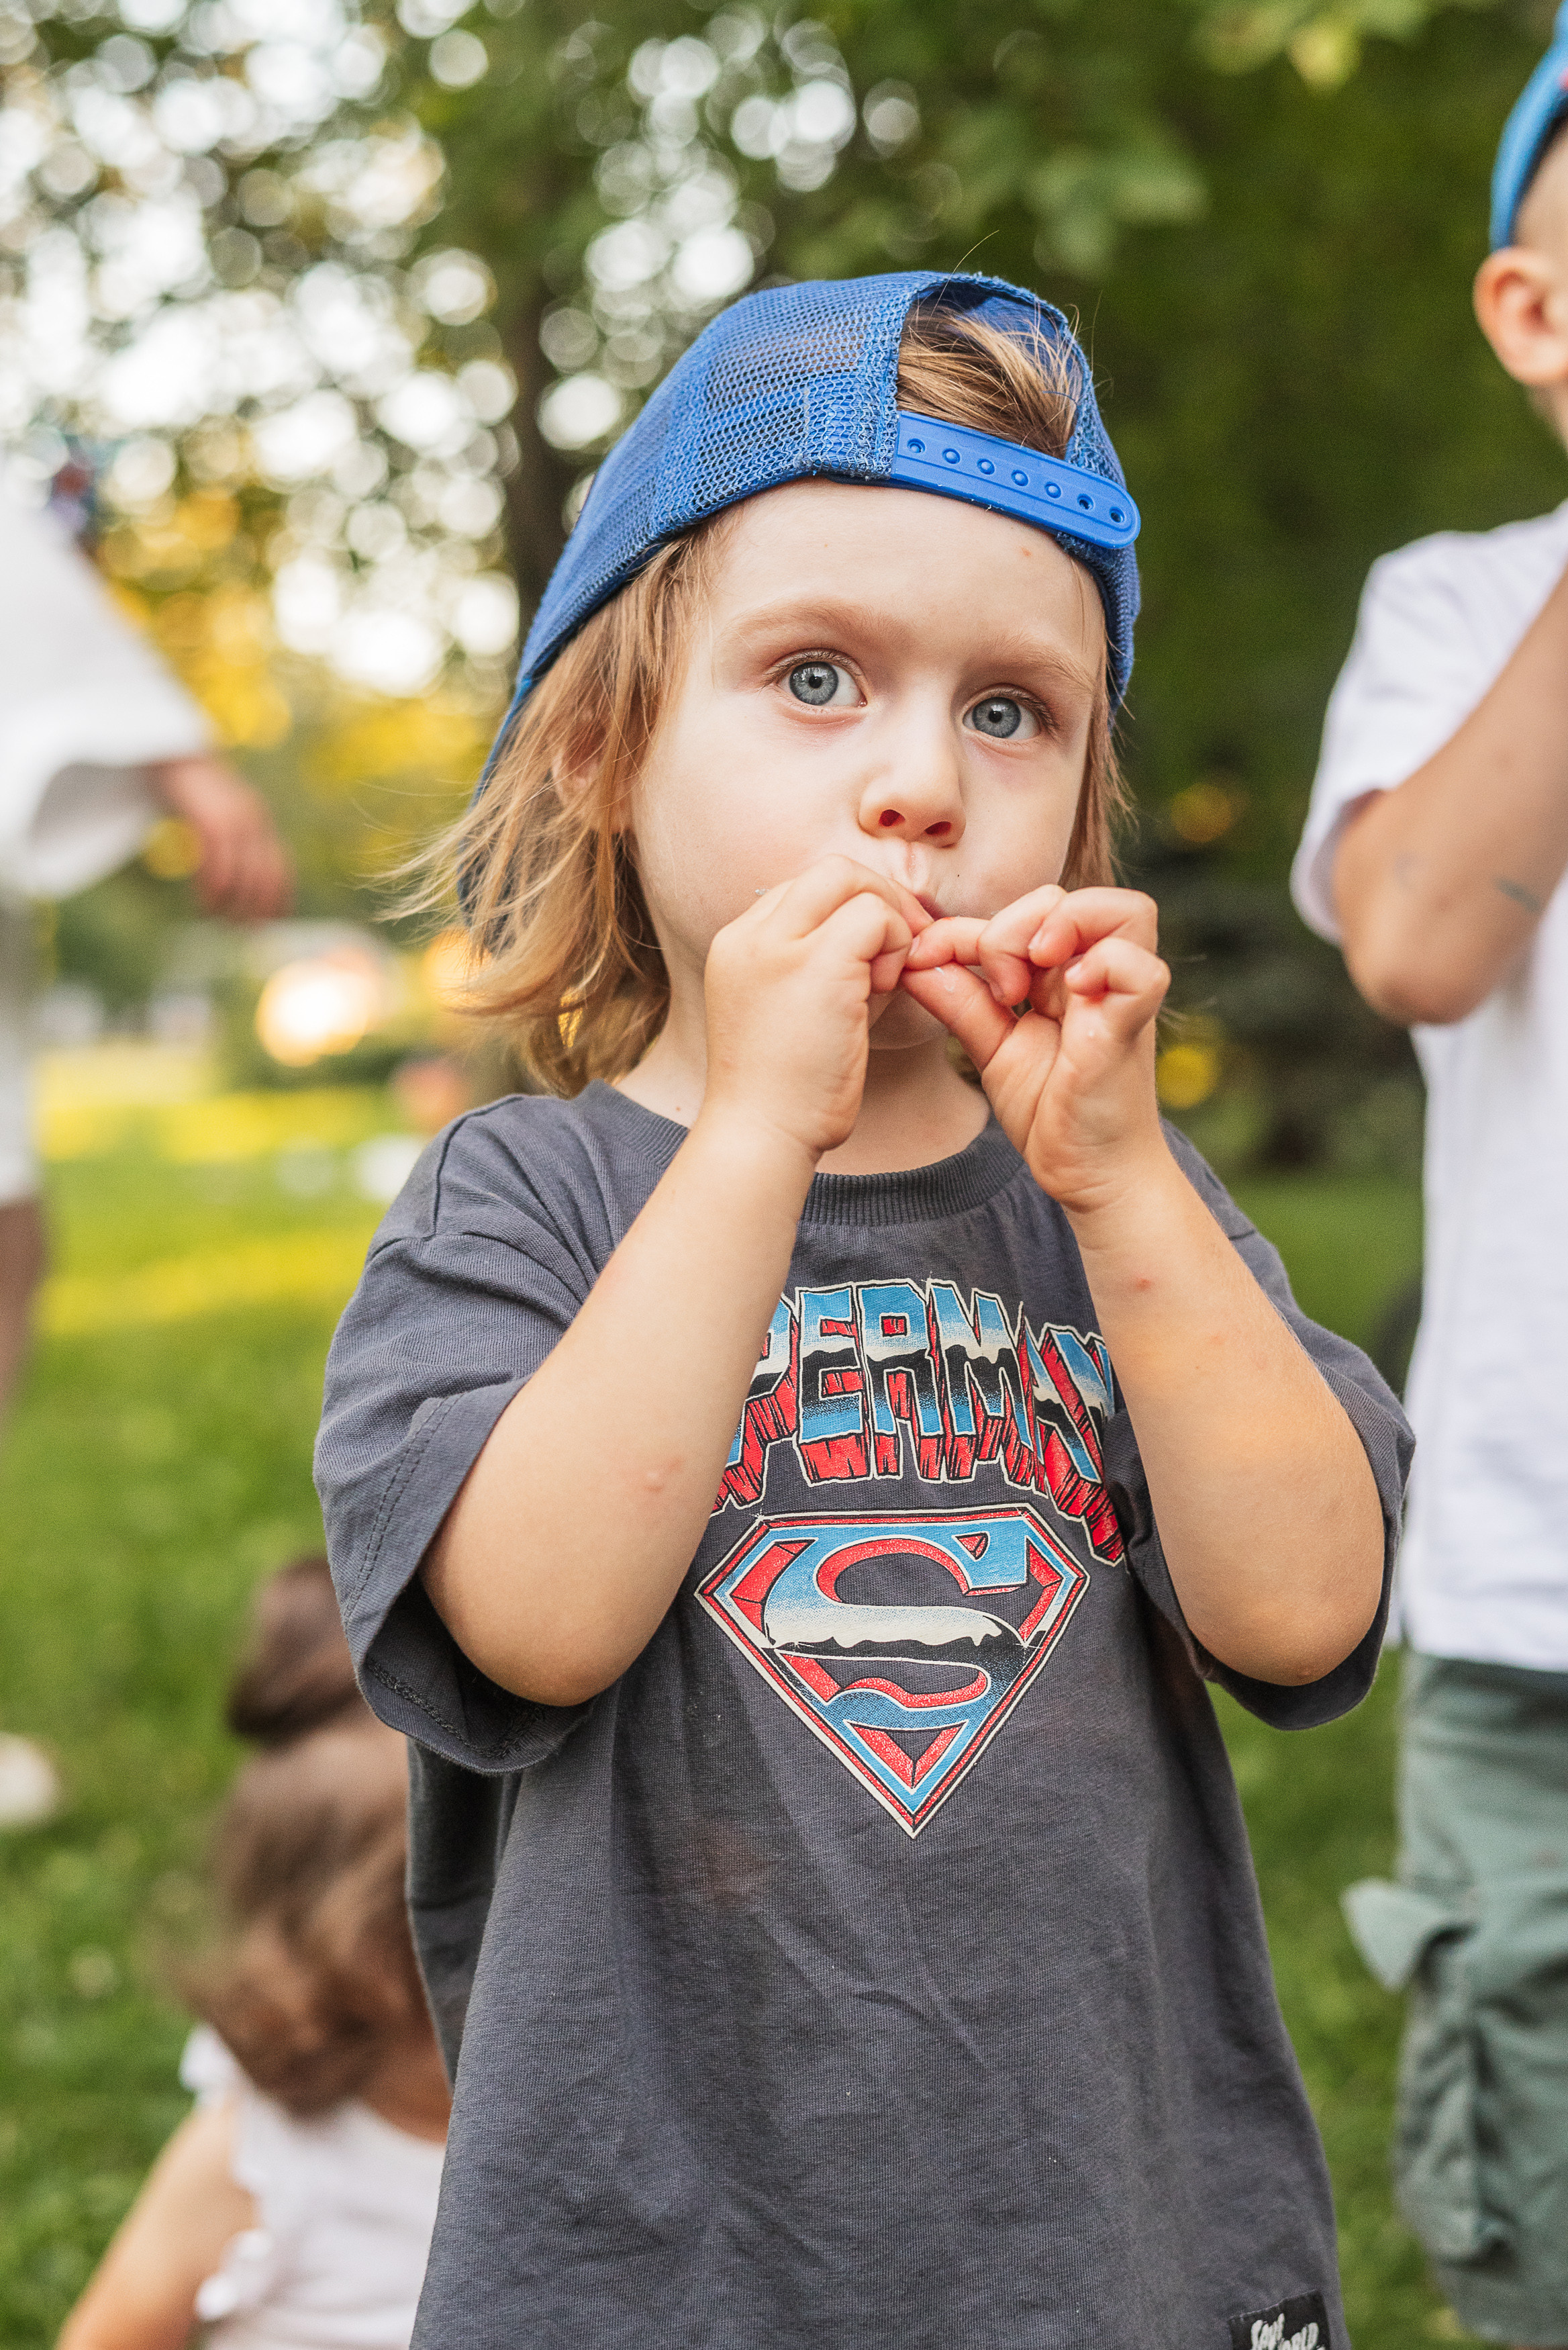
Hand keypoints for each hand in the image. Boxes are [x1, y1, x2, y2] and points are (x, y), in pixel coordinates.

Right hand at [151, 756, 292, 921]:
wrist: (166, 745)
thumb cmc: (189, 786)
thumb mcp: (218, 812)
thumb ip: (230, 838)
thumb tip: (234, 876)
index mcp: (259, 819)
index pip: (281, 868)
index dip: (278, 900)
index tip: (269, 924)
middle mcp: (252, 819)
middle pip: (264, 877)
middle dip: (254, 909)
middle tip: (238, 930)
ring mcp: (231, 817)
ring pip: (241, 874)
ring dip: (231, 904)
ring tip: (216, 919)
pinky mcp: (206, 817)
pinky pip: (215, 862)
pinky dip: (213, 889)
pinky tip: (204, 903)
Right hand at [701, 857, 928, 1164]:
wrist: (761, 1136)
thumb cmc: (790, 1089)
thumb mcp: (797, 1009)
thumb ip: (829, 963)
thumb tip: (887, 933)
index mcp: (737, 943)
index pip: (805, 889)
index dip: (853, 908)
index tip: (878, 951)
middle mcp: (749, 934)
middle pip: (830, 871)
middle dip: (879, 899)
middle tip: (903, 949)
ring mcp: (776, 945)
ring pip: (853, 883)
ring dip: (888, 924)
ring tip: (884, 982)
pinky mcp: (814, 963)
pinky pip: (876, 917)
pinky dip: (896, 945)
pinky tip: (886, 991)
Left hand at [900, 884, 1168, 1213]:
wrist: (1088, 1174)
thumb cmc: (1049, 1111)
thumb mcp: (992, 1047)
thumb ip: (961, 1001)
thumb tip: (913, 959)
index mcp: (1064, 974)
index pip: (1019, 914)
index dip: (963, 927)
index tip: (923, 957)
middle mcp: (1099, 974)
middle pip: (1068, 896)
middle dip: (1013, 926)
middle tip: (997, 987)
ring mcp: (1122, 997)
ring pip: (1124, 911)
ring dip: (1064, 927)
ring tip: (1028, 979)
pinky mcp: (1134, 1027)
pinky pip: (1141, 970)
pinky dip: (1105, 965)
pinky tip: (1068, 994)